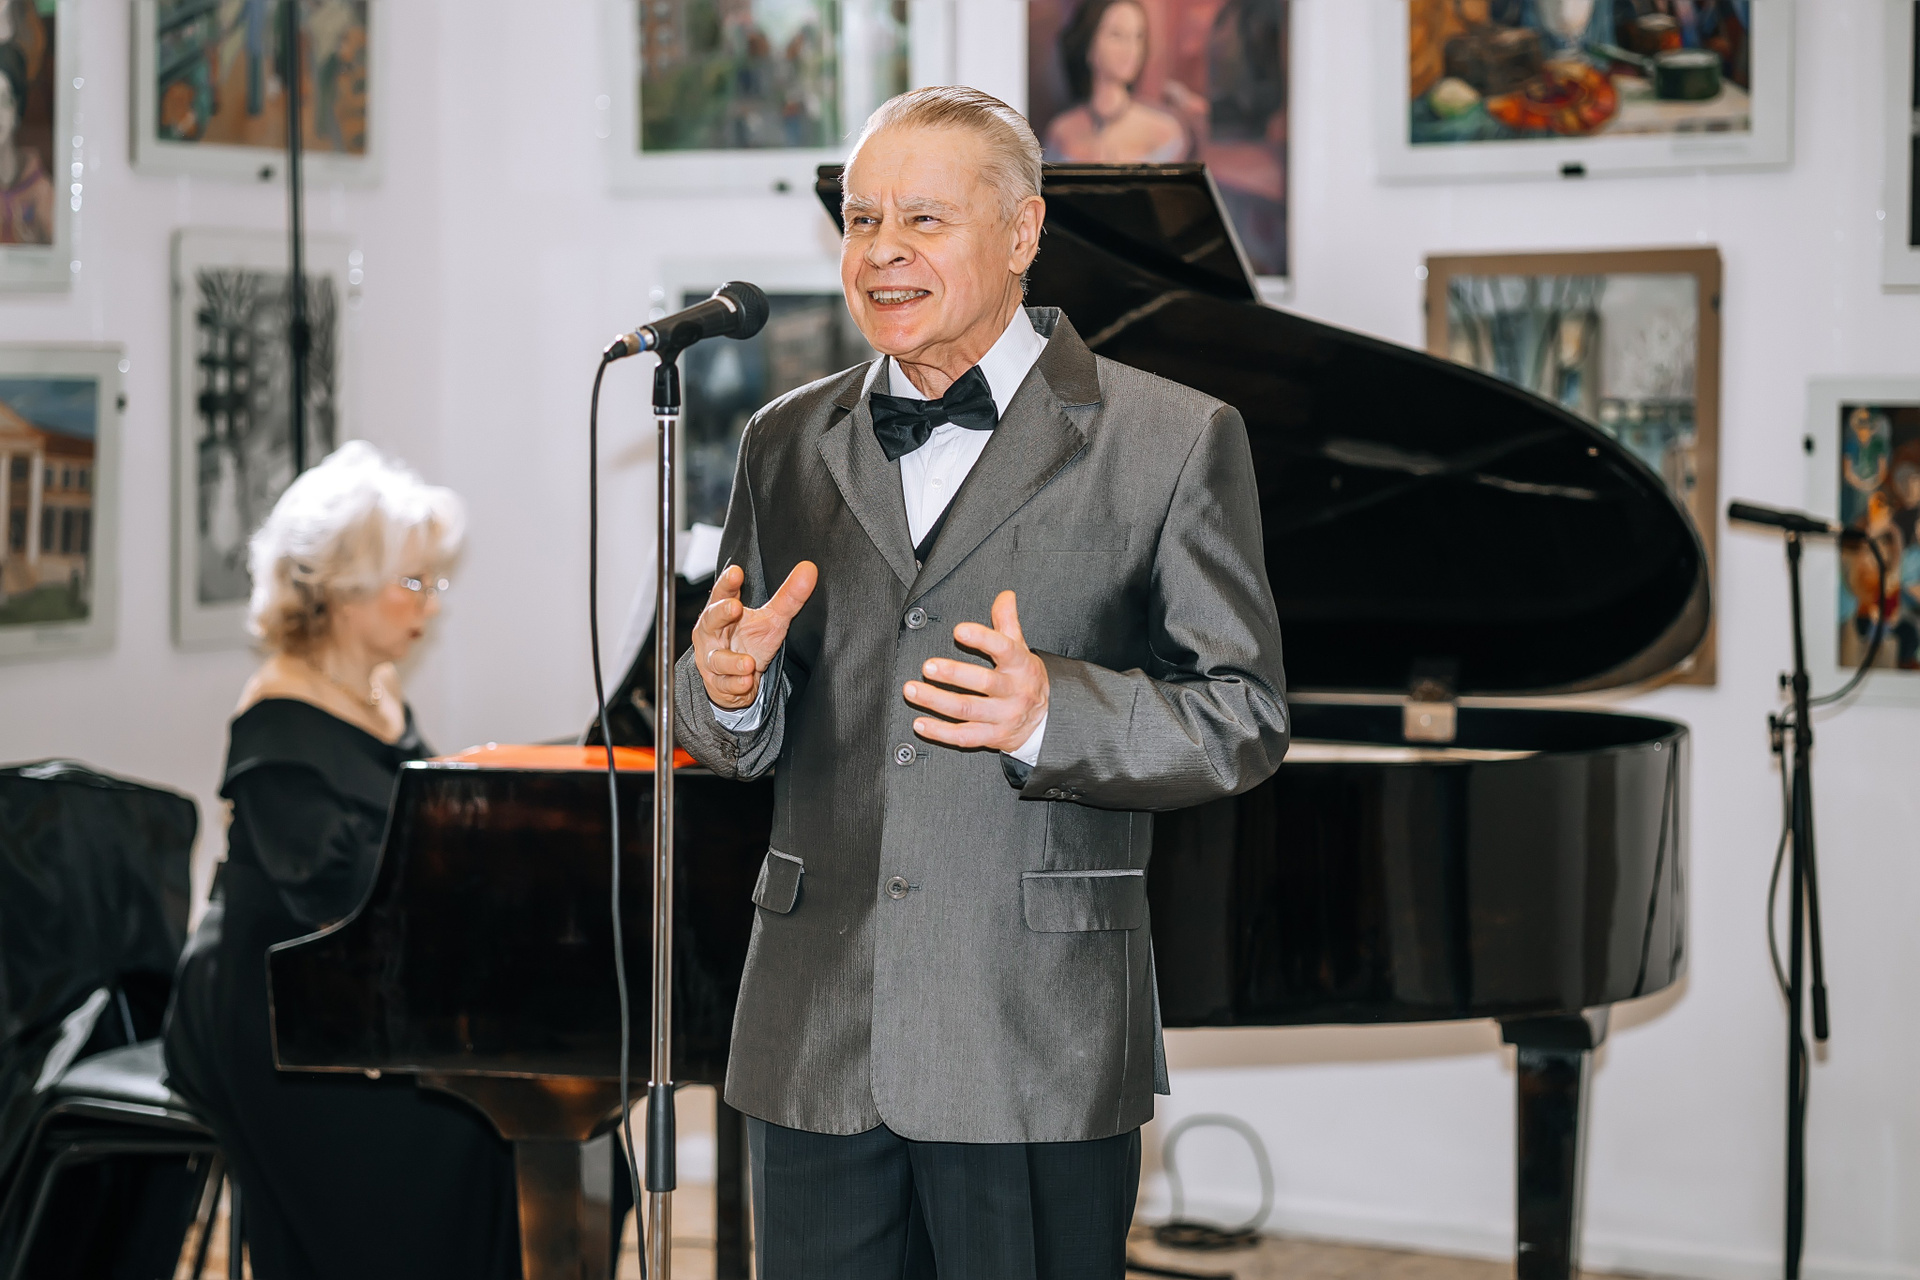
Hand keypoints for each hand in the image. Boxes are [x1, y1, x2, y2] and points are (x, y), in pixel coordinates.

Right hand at [692, 561, 817, 709]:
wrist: (736, 678)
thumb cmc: (750, 641)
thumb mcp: (772, 619)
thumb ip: (789, 597)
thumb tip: (809, 569)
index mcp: (722, 611)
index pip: (723, 593)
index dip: (728, 583)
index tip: (737, 572)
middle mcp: (711, 634)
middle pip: (711, 620)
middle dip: (722, 614)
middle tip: (735, 607)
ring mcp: (712, 659)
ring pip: (717, 658)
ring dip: (732, 661)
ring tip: (749, 662)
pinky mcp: (717, 683)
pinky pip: (725, 684)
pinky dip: (735, 684)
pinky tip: (745, 682)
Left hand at [903, 590, 1048, 751]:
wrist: (1046, 721)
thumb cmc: (1026, 680)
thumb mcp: (1021, 649)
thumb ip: (1007, 622)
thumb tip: (1005, 595)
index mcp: (1022, 666)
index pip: (1005, 649)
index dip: (983, 639)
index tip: (959, 630)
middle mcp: (1014, 692)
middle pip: (983, 683)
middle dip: (953, 674)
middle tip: (927, 666)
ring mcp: (1004, 717)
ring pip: (967, 710)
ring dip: (936, 701)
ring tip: (912, 689)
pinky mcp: (993, 737)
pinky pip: (964, 737)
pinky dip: (940, 732)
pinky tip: (920, 723)